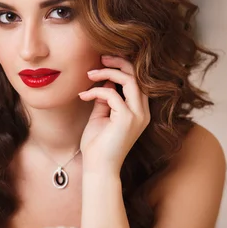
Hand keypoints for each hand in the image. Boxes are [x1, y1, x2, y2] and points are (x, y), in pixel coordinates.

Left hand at [79, 55, 149, 173]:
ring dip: (107, 73)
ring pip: (129, 80)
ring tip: (89, 74)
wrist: (98, 168)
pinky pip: (112, 94)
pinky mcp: (127, 119)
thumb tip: (104, 82)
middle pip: (137, 76)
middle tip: (100, 58)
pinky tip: (83, 96)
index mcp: (139, 112)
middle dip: (118, 62)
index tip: (103, 62)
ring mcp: (138, 115)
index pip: (137, 81)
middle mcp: (143, 112)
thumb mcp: (101, 116)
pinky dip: (96, 91)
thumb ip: (105, 99)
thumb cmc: (98, 145)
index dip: (122, 67)